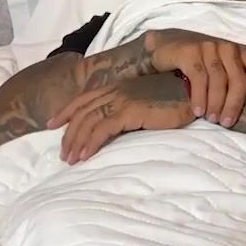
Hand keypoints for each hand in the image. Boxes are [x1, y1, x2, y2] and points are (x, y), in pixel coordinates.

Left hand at [48, 73, 193, 162]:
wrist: (192, 92)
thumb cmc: (175, 99)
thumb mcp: (147, 101)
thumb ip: (130, 108)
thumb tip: (117, 124)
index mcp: (118, 86)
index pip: (84, 99)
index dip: (66, 111)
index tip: (52, 124)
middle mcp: (116, 89)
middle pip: (82, 112)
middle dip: (69, 134)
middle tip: (63, 154)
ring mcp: (121, 98)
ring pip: (88, 121)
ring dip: (76, 142)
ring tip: (71, 160)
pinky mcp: (129, 110)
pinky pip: (102, 129)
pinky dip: (90, 143)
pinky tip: (85, 156)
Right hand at [144, 29, 245, 124]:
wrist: (169, 46)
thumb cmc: (203, 61)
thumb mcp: (229, 65)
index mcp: (243, 53)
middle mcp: (229, 48)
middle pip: (239, 80)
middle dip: (235, 104)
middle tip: (227, 124)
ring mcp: (210, 47)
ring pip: (219, 80)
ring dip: (216, 103)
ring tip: (211, 119)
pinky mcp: (191, 51)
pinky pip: (199, 77)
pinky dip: (199, 96)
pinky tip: (198, 110)